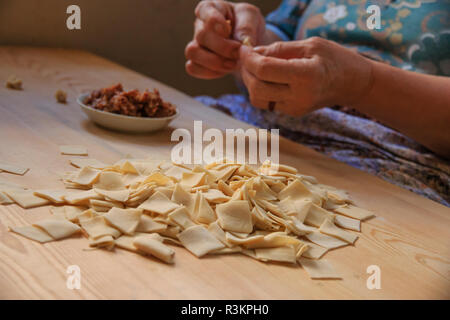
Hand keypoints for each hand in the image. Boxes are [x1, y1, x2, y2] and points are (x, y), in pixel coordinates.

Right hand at [185, 0, 265, 78]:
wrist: (248, 43)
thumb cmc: (247, 24)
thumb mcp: (251, 17)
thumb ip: (246, 27)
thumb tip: (241, 42)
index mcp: (211, 8)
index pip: (205, 11)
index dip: (216, 23)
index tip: (228, 30)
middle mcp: (199, 25)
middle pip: (201, 35)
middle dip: (223, 48)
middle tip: (239, 53)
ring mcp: (196, 44)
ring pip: (192, 52)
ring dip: (215, 62)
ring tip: (233, 64)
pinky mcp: (196, 61)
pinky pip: (193, 68)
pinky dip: (210, 72)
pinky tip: (225, 69)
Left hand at [239, 37, 372, 115]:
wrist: (351, 83)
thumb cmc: (333, 58)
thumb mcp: (310, 45)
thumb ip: (280, 49)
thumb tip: (253, 53)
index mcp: (306, 75)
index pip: (264, 70)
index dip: (249, 59)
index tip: (244, 49)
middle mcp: (299, 96)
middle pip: (257, 87)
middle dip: (246, 71)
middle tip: (246, 57)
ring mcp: (295, 108)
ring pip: (257, 99)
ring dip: (250, 82)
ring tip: (253, 67)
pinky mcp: (292, 112)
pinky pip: (266, 102)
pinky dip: (260, 89)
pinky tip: (265, 77)